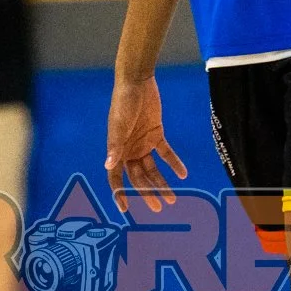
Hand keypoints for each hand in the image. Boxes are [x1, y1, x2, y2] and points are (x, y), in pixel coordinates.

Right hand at [105, 75, 186, 213]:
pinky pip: (165, 153)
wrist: (137, 81)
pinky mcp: (156, 134)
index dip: (119, 192)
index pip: (116, 176)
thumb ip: (115, 145)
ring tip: (172, 198)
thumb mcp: (119, 124)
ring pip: (153, 169)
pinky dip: (174, 163)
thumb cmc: (123, 102)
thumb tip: (107, 165)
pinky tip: (183, 174)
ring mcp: (143, 143)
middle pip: (138, 177)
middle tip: (159, 208)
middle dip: (147, 193)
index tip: (125, 209)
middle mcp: (129, 150)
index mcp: (117, 150)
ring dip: (162, 182)